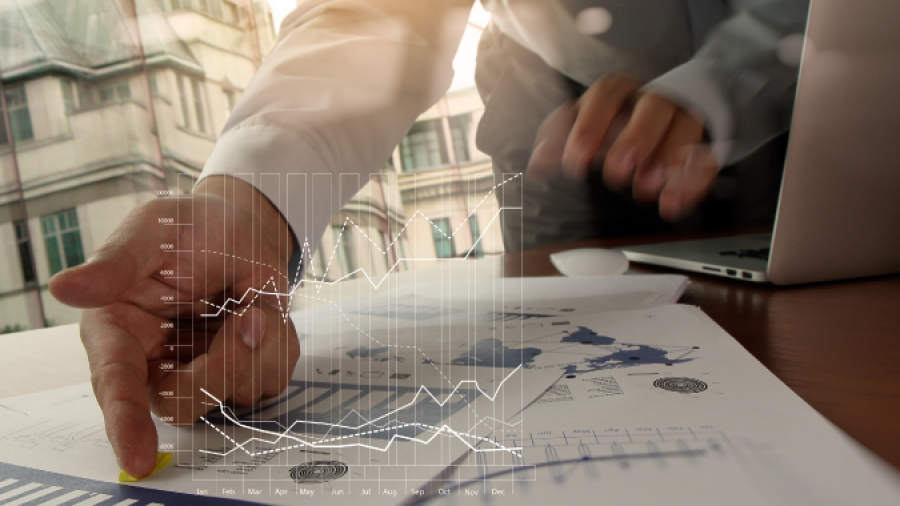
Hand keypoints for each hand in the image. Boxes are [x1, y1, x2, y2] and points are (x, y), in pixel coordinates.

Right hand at [49, 176, 300, 478]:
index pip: (116, 386)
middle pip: (185, 403)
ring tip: (248, 303)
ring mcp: (204, 373)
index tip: (137, 457)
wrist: (240, 226)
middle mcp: (157, 364)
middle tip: (243, 318)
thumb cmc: (184, 229)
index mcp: (118, 334)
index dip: (124, 423)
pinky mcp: (245, 372)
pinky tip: (261, 311)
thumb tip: (63, 289)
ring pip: (236, 393)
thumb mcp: (147, 232)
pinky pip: (273, 376)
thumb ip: (113, 264)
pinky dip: (278, 340)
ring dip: (256, 344)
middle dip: (221, 366)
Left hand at [526, 73, 718, 220]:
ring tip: (646, 188)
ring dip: (668, 158)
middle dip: (635, 138)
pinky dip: (691, 184)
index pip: (607, 95)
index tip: (576, 161)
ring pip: (686, 127)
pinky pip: (706, 159)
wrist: (669, 111)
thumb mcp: (584, 124)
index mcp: (620, 91)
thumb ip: (559, 139)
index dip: (591, 126)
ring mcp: (685, 117)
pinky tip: (672, 204)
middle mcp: (655, 99)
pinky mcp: (706, 143)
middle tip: (617, 172)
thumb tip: (537, 164)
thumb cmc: (618, 120)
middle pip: (654, 106)